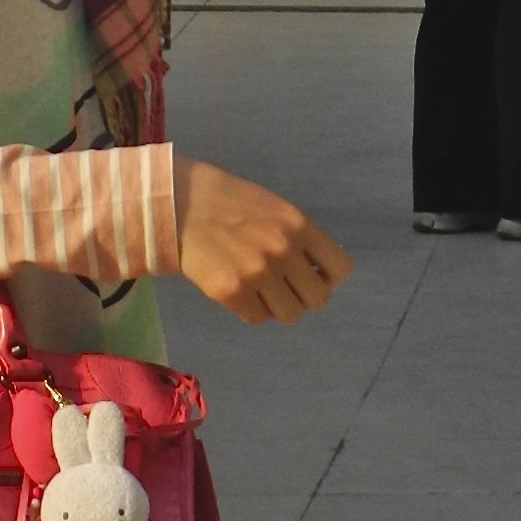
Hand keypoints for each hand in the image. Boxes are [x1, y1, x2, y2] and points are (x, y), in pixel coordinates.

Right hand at [176, 158, 352, 323]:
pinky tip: (237, 290)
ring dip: (276, 307)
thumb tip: (314, 270)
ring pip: (288, 314)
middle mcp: (283, 251)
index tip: (310, 276)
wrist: (181, 205)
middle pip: (317, 299)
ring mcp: (258, 273)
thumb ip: (297, 237)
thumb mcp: (274, 209)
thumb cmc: (229, 203)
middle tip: (283, 288)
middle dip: (301, 296)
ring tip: (259, 292)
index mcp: (298, 226)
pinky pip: (255, 317)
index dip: (326, 278)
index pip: (339, 269)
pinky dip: (249, 309)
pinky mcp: (231, 291)